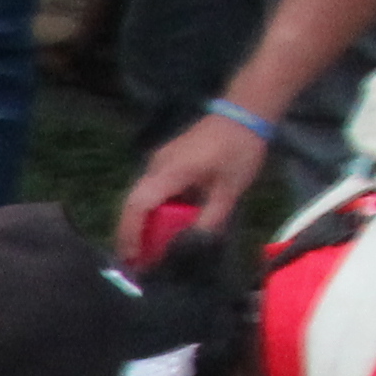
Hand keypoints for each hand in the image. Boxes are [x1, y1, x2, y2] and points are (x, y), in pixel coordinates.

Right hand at [112, 110, 272, 260]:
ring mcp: (159, 161)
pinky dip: (152, 211)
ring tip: (147, 250)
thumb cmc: (239, 149)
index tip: (132, 259)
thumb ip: (209, 221)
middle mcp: (156, 166)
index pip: (138, 207)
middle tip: (137, 263)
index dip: (131, 235)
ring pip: (140, 198)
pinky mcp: (166, 160)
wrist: (245, 111)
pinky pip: (151, 189)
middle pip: (133, 205)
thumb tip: (192, 246)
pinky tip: (162, 225)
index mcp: (170, 173)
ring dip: (141, 224)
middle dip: (131, 235)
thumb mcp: (230, 190)